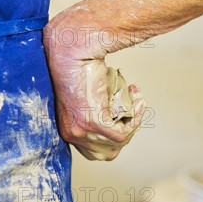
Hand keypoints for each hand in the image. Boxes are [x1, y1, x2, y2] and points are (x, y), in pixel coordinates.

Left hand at [43, 10, 145, 160]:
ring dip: (133, 122)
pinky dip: (135, 116)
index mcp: (67, 128)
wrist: (72, 48)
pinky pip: (123, 133)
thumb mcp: (87, 94)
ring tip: (134, 99)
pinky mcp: (93, 122)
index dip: (112, 138)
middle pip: (107, 153)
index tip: (122, 117)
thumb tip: (115, 113)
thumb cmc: (80, 64)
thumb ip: (95, 109)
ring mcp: (81, 130)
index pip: (93, 151)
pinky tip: (135, 95)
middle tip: (130, 112)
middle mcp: (71, 134)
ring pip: (118, 144)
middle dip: (124, 134)